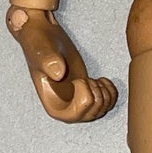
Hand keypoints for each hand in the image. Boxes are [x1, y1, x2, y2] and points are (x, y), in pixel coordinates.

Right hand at [6, 7, 116, 122]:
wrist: (45, 38)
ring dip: (104, 92)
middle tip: (87, 78)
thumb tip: (58, 73)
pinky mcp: (89, 94)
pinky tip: (102, 79)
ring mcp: (79, 103)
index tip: (78, 80)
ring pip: (103, 109)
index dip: (85, 96)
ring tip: (94, 79)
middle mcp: (67, 110)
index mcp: (54, 107)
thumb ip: (48, 61)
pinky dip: (111, 91)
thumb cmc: (40, 46)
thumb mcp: (41, 51)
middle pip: (93, 113)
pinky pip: (109, 103)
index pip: (78, 114)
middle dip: (96, 93)